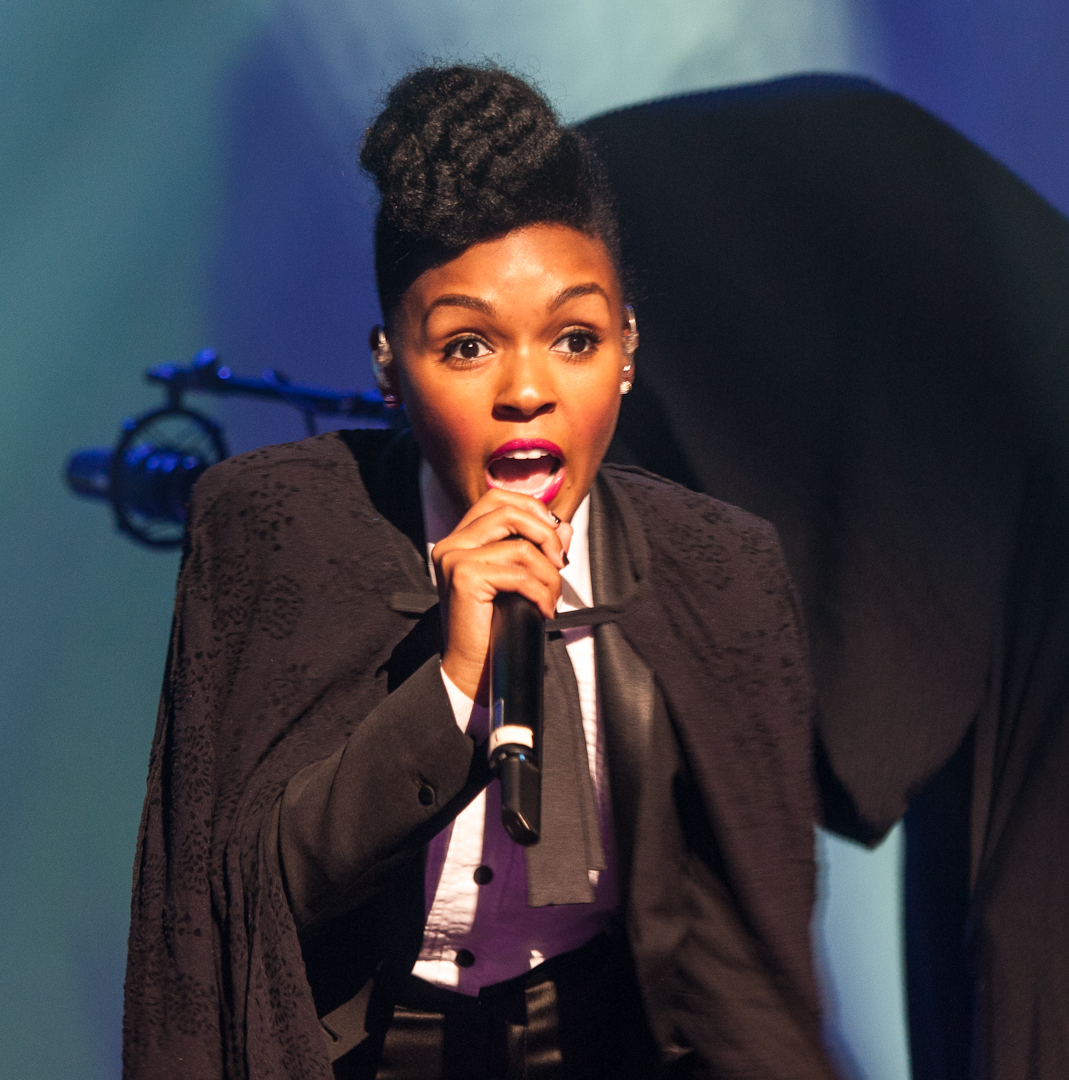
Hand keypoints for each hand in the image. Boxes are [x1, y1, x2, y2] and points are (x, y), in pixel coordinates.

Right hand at [432, 488, 572, 701]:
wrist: (472, 669)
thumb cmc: (494, 627)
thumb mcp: (520, 581)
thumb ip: (540, 551)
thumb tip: (567, 527)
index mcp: (461, 539)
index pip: (498, 500)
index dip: (533, 510)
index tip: (553, 539)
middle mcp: (452, 543)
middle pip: (509, 511)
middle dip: (546, 535)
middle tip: (560, 564)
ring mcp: (454, 558)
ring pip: (520, 545)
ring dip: (548, 574)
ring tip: (551, 598)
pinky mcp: (463, 577)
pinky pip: (519, 574)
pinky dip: (541, 593)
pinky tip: (543, 611)